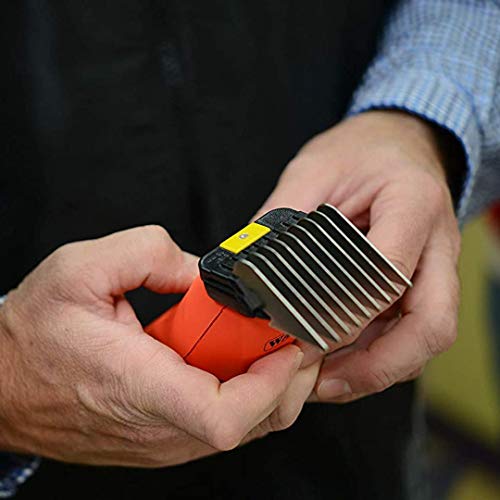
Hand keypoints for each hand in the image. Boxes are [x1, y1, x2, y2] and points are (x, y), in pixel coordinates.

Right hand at [0, 226, 319, 465]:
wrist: (2, 385)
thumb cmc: (33, 334)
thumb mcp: (82, 267)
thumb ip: (151, 253)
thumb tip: (202, 273)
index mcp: (137, 385)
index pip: (224, 416)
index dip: (271, 383)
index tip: (286, 344)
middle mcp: (157, 428)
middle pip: (255, 422)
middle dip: (288, 375)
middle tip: (288, 329)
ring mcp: (163, 443)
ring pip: (248, 428)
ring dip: (271, 383)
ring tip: (268, 338)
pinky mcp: (164, 441)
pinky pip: (225, 424)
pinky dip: (248, 392)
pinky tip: (239, 357)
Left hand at [256, 110, 460, 402]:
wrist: (396, 143)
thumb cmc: (359, 151)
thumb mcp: (313, 171)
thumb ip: (282, 220)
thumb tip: (246, 270)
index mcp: (413, 204)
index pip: (390, 272)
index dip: (349, 313)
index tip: (305, 334)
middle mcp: (437, 243)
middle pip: (431, 326)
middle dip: (380, 365)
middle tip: (325, 382)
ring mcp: (436, 267)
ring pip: (423, 339)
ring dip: (378, 369)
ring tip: (324, 382)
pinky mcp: (423, 282)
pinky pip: (409, 332)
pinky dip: (378, 356)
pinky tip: (339, 363)